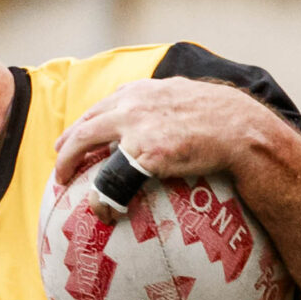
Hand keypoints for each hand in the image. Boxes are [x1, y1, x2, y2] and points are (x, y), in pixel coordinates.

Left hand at [51, 77, 282, 187]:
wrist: (240, 130)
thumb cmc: (223, 117)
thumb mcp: (188, 97)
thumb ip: (167, 103)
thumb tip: (163, 116)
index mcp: (144, 91)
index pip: (104, 106)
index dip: (85, 122)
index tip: (74, 136)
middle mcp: (132, 104)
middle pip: (85, 124)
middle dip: (67, 144)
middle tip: (60, 163)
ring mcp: (136, 128)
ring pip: (85, 142)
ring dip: (69, 163)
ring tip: (64, 181)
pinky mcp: (145, 154)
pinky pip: (111, 177)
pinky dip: (100, 194)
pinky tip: (99, 208)